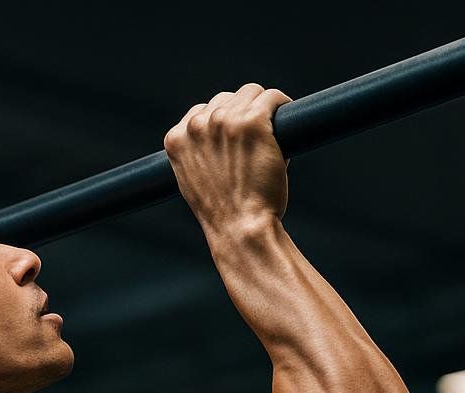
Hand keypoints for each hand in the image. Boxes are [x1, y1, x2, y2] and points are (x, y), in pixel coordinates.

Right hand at [163, 83, 292, 232]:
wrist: (239, 227)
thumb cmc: (222, 211)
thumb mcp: (192, 180)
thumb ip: (197, 152)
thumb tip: (216, 138)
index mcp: (177, 139)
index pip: (201, 112)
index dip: (221, 125)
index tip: (235, 139)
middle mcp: (197, 125)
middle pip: (226, 99)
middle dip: (241, 114)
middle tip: (255, 141)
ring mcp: (225, 121)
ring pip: (251, 93)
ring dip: (263, 109)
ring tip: (271, 134)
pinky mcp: (253, 121)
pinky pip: (273, 98)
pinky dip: (282, 107)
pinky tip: (287, 124)